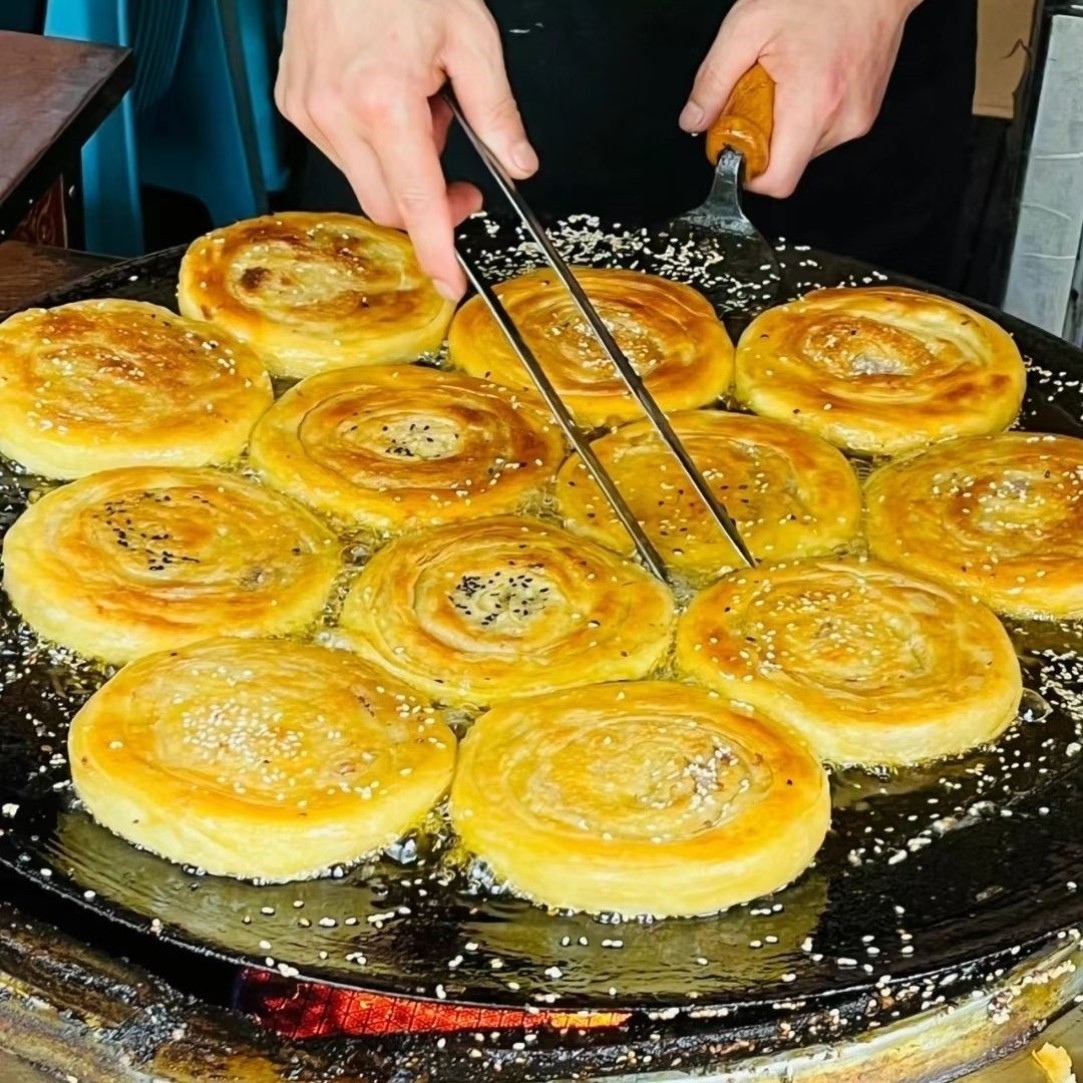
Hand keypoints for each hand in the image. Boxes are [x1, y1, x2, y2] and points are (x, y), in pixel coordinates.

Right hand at [276, 0, 537, 298]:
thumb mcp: (471, 37)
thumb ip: (497, 111)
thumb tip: (517, 162)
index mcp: (385, 101)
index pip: (417, 202)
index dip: (437, 251)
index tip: (448, 283)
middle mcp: (339, 113)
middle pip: (388, 207)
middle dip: (427, 206)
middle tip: (459, 176)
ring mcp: (310, 111)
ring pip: (365, 184)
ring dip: (399, 168)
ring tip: (415, 110)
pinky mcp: (295, 105)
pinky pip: (341, 155)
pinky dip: (371, 145)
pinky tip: (383, 102)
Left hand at [679, 0, 919, 197]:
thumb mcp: (747, 26)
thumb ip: (713, 80)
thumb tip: (694, 120)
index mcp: (813, 104)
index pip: (777, 181)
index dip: (749, 175)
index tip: (735, 148)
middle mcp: (841, 121)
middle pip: (787, 165)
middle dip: (762, 139)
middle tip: (757, 95)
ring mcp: (858, 120)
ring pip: (803, 150)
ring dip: (784, 126)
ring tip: (786, 81)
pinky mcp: (865, 115)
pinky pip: (822, 133)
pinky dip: (804, 116)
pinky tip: (804, 80)